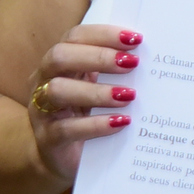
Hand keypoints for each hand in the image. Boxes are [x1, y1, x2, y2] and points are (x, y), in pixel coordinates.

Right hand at [25, 25, 141, 182]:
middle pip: (59, 57)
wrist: (63, 159)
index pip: (75, 37)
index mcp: (60, 63)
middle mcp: (44, 81)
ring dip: (96, 91)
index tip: (135, 39)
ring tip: (128, 96)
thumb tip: (151, 56)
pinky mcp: (47, 140)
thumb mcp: (98, 87)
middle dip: (98, 57)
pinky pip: (65, 129)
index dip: (103, 34)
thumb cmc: (86, 115)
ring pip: (56, 91)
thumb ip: (115, 71)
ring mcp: (41, 111)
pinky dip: (95, 124)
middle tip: (132, 64)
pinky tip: (120, 122)